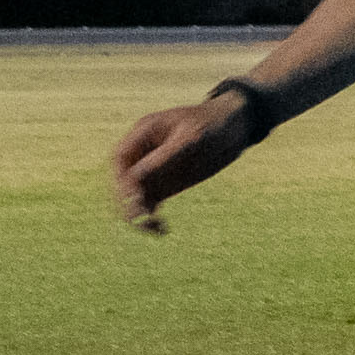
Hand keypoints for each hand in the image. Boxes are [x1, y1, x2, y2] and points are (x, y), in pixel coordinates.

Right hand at [109, 93, 253, 232]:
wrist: (233, 128)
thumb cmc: (211, 125)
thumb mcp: (192, 138)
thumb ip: (165, 156)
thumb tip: (134, 179)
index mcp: (144, 133)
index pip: (121, 158)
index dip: (122, 179)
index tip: (133, 197)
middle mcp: (143, 152)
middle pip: (123, 180)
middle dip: (128, 200)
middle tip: (143, 219)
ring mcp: (153, 170)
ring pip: (134, 196)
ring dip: (138, 214)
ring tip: (154, 228)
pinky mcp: (164, 185)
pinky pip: (149, 204)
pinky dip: (151, 218)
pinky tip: (161, 229)